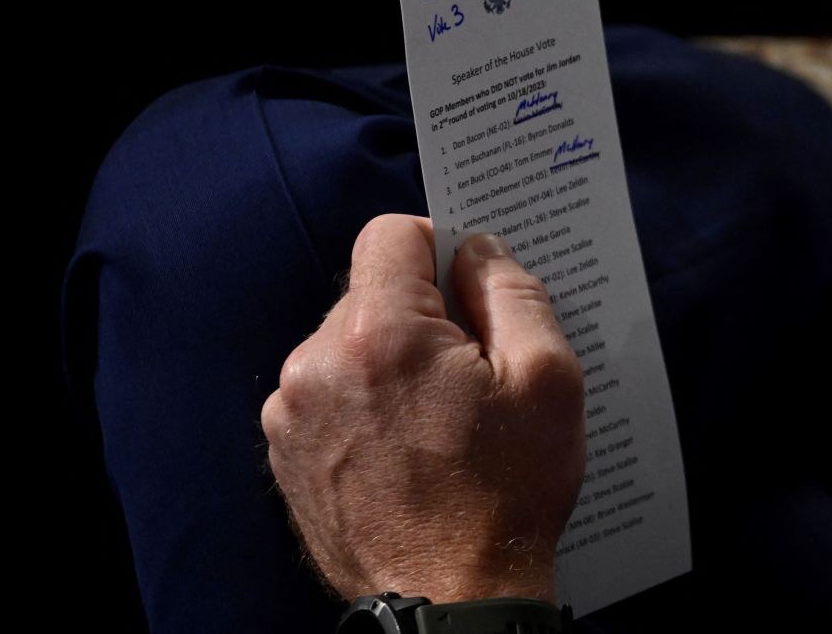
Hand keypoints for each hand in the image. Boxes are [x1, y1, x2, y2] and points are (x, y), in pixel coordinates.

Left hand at [261, 215, 585, 603]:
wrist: (452, 600)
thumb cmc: (505, 494)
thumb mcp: (546, 378)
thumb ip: (512, 290)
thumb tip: (477, 248)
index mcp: (380, 335)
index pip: (391, 234)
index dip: (438, 245)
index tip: (468, 285)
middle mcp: (316, 364)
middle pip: (370, 292)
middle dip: (421, 315)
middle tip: (469, 371)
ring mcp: (290, 413)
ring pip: (348, 344)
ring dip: (390, 361)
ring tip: (437, 419)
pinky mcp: (284, 454)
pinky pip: (326, 392)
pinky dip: (364, 402)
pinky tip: (404, 445)